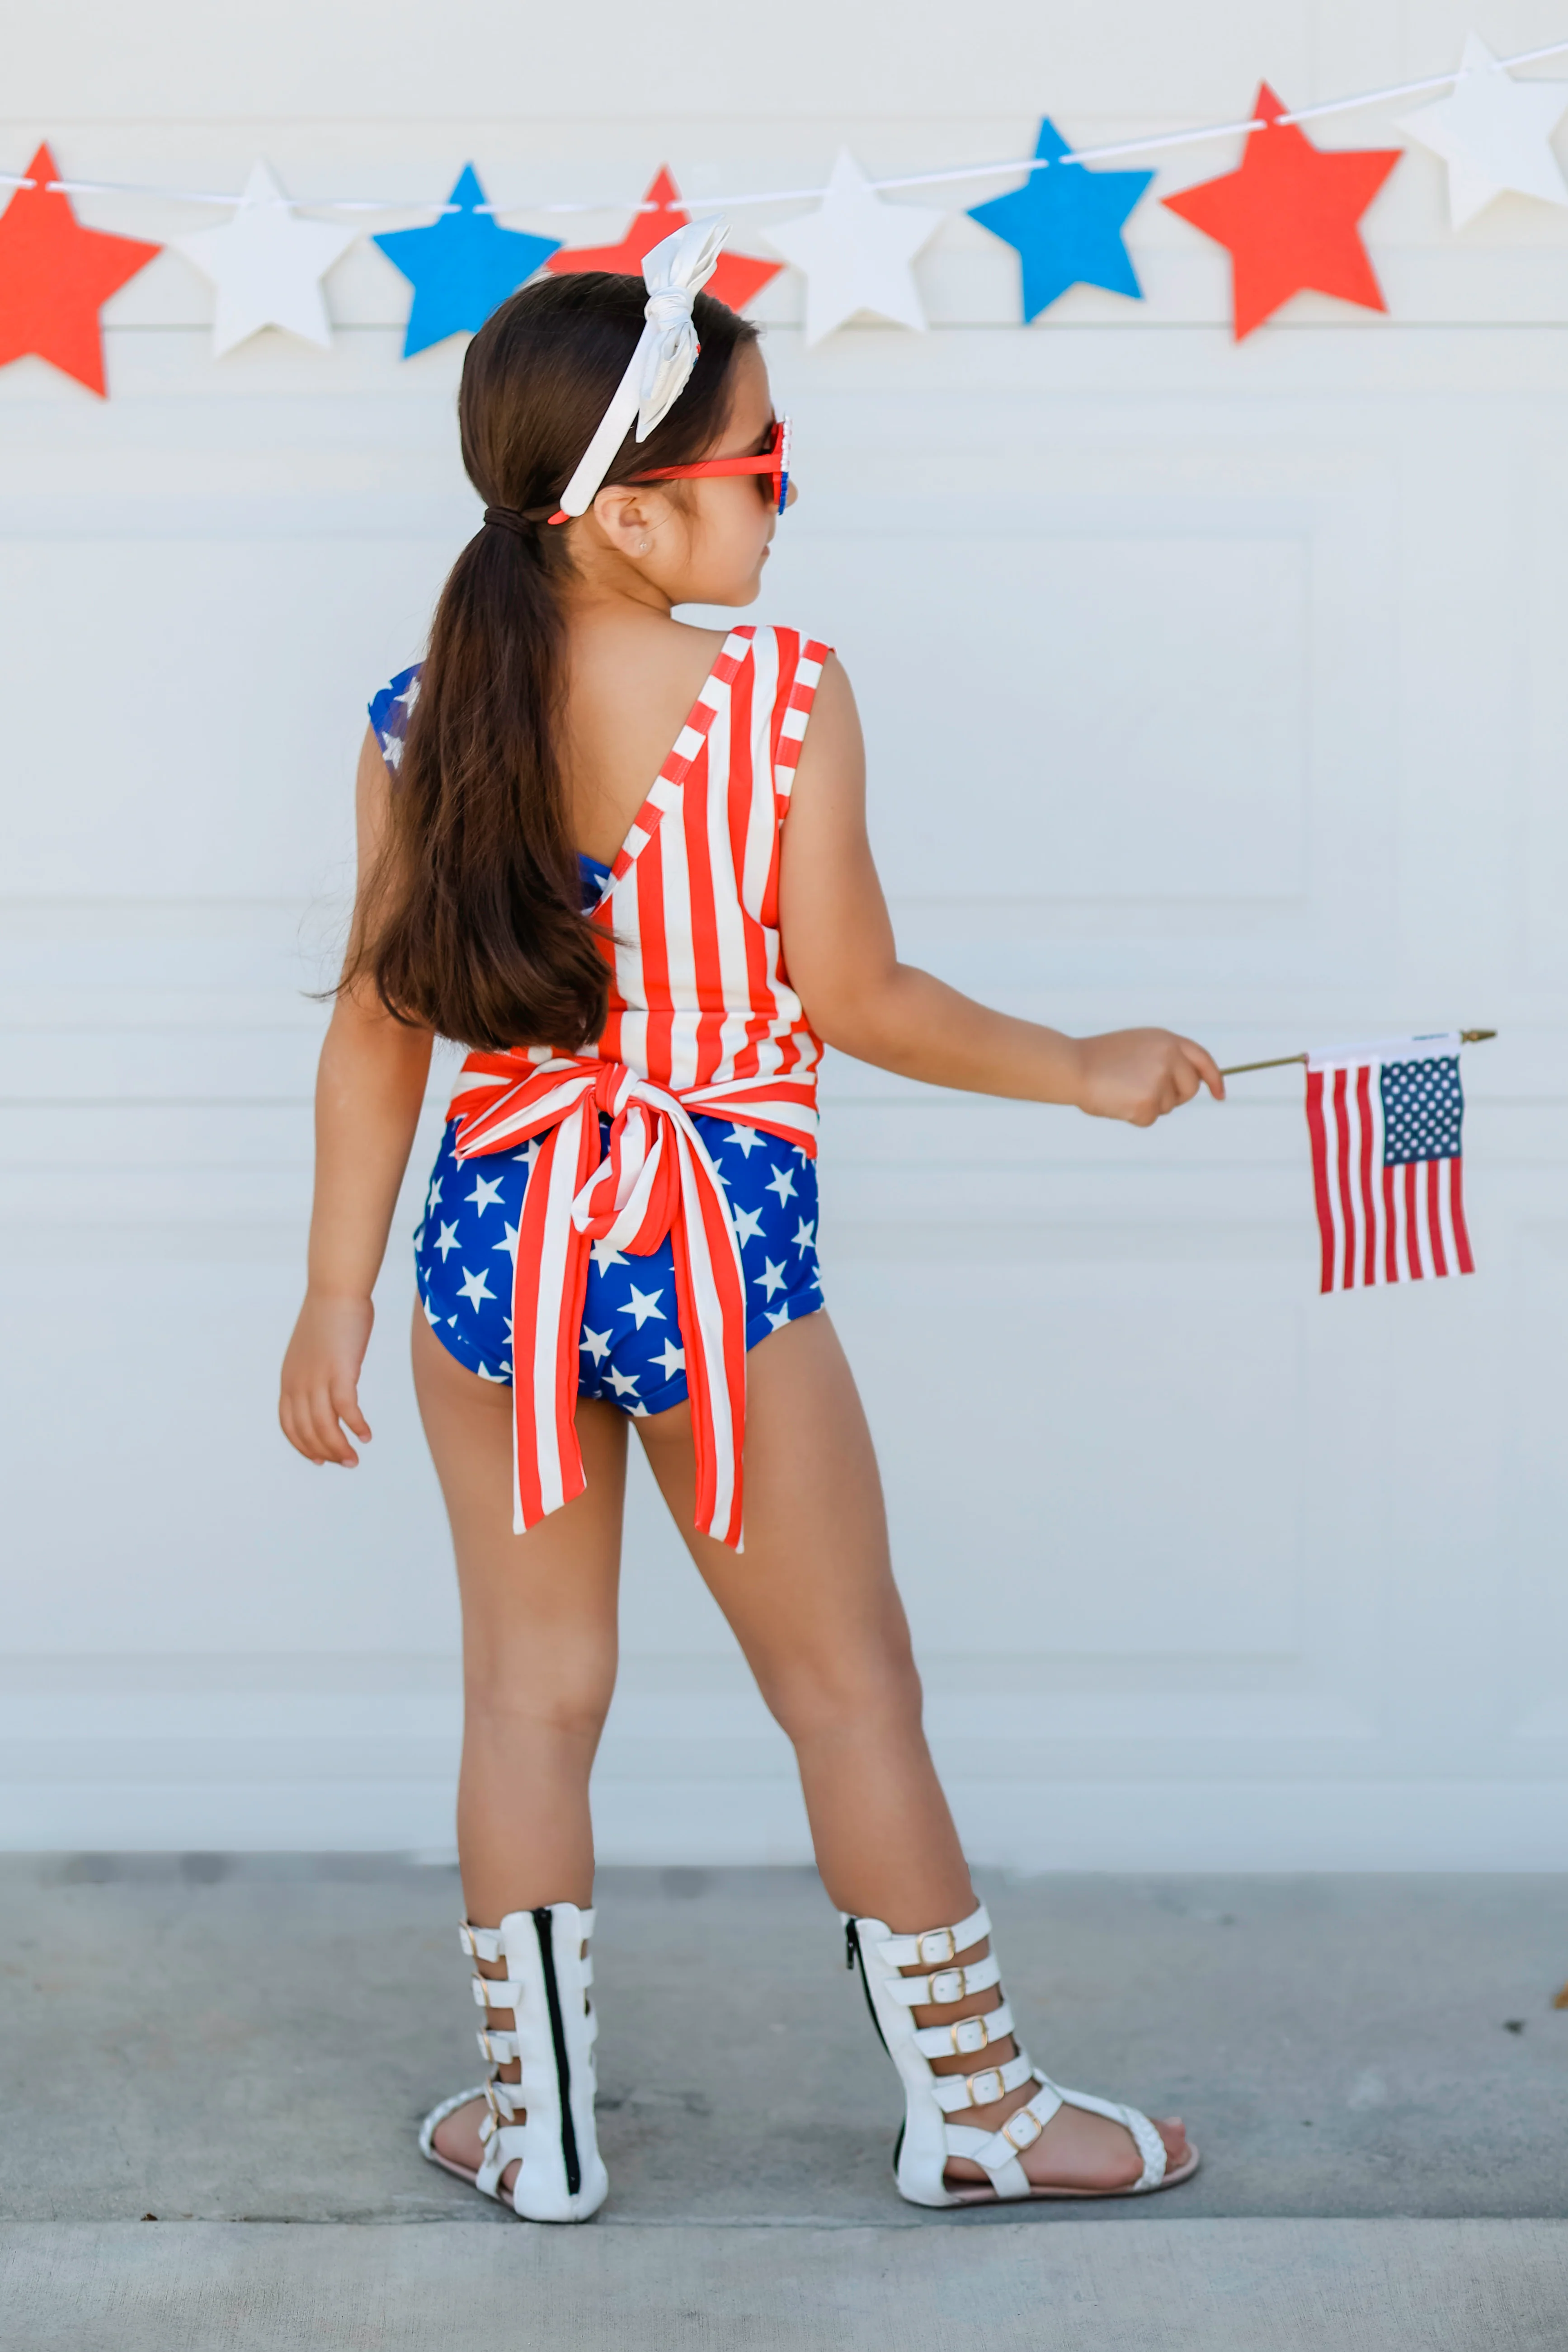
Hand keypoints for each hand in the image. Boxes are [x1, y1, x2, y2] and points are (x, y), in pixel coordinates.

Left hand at [279, 1292, 374, 1465]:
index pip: (290, 1426)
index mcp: (289, 1380)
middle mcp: (298, 1383)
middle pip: (307, 1432)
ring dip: (339, 1448)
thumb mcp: (313, 1351)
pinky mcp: (340, 1371)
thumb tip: (329, 1388)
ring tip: (355, 1459)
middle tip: (346, 1463)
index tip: (321, 1460)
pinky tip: (367, 1435)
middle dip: (325, 1453)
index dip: (304, 1447)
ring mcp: (317, 1378)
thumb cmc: (330, 1316)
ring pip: (324, 1426)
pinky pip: (346, 1409)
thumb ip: (316, 1373)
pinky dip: (355, 1426)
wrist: (336, 1289)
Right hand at [1069, 1029, 1224, 1126]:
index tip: (1219, 1094)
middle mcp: (1169, 1057)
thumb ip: (1164, 1058)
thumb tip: (1187, 1082)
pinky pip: (1150, 1119)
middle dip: (1173, 1096)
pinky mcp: (1149, 1102)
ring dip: (1148, 1105)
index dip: (1214, 1078)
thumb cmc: (1097, 1059)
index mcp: (1166, 1040)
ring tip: (1121, 1089)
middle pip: (1189, 1089)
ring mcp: (1160, 1080)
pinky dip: (1133, 1116)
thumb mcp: (1137, 1047)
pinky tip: (1116, 1101)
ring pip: (1168, 1106)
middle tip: (1143, 1091)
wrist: (1072, 1067)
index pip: (1203, 1059)